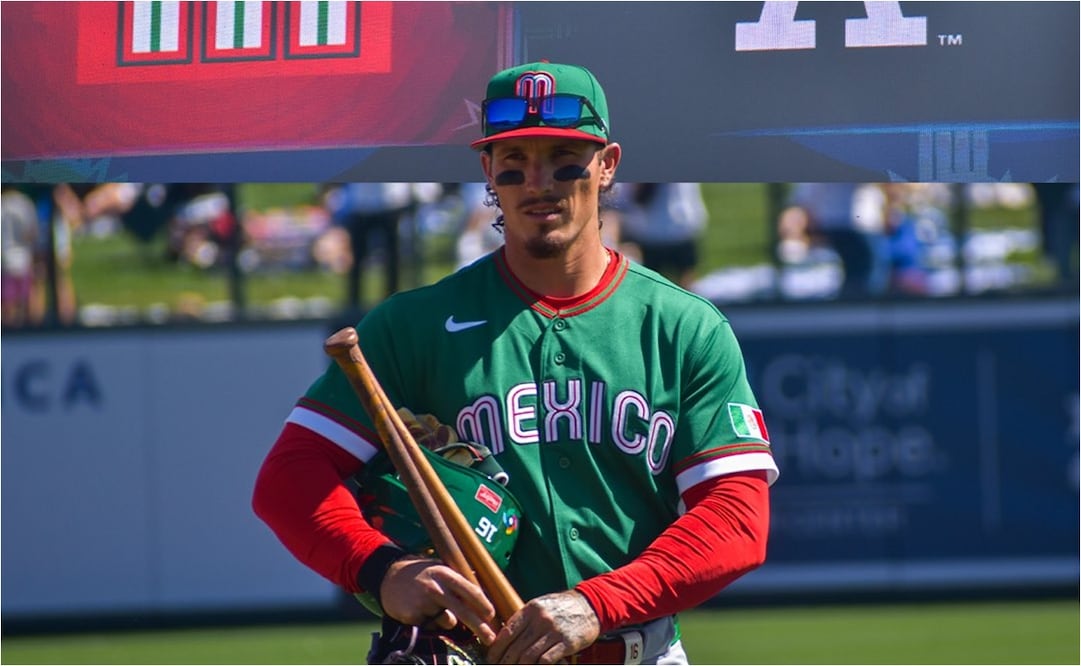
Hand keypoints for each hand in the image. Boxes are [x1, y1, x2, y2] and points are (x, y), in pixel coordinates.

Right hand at [379, 555, 497, 644]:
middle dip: (479, 627)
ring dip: (446, 620)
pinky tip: (420, 611)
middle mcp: (436, 588)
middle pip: (463, 612)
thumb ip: (459, 581)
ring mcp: (423, 603)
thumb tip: (484, 592)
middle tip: (491, 638)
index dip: (483, 604)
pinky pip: (431, 627)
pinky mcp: (413, 616)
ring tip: (433, 607)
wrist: (389, 577)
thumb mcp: (441, 570)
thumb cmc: (421, 574)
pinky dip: (430, 623)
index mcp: (446, 574)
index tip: (492, 616)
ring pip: (448, 622)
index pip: (470, 590)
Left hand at [486, 590, 600, 663]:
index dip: (497, 648)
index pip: (508, 631)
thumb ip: (524, 619)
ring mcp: (554, 631)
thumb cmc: (561, 607)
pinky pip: (546, 660)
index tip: (491, 658)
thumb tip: (503, 636)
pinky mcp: (566, 643)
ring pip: (529, 656)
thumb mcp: (541, 606)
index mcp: (531, 609)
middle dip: (505, 661)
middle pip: (516, 647)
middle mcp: (541, 619)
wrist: (590, 605)